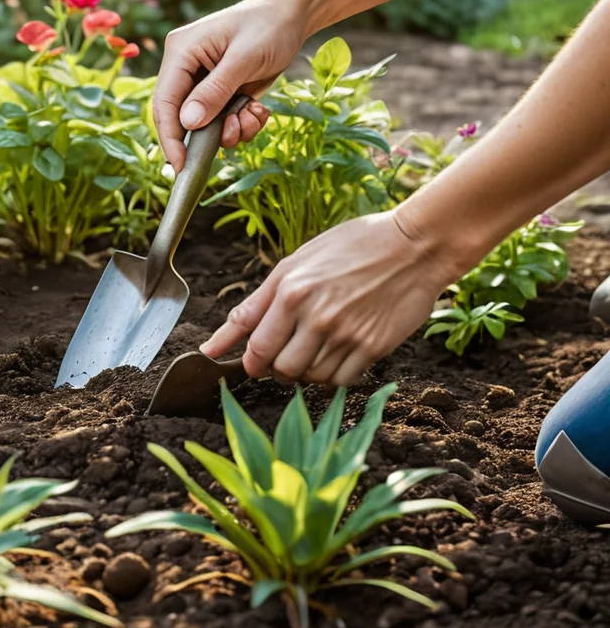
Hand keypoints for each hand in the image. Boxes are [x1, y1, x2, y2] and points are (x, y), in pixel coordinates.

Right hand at [152, 0, 306, 172]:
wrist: (293, 15)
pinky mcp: (218, 90)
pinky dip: (239, 123)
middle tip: (231, 142)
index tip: (180, 165)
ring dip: (230, 129)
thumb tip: (188, 123)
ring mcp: (201, 80)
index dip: (170, 136)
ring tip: (253, 116)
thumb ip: (214, 91)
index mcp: (180, 52)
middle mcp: (184, 67)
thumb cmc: (268, 26)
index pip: (164, 102)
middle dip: (206, 135)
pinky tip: (257, 110)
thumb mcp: (243, 59)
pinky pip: (220, 119)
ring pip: (203, 123)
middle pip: (179, 117)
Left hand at [201, 209, 459, 385]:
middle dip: (277, 368)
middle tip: (287, 351)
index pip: (257, 348)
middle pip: (282, 369)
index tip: (253, 363)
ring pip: (311, 378)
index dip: (251, 362)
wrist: (414, 246)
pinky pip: (341, 381)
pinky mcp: (374, 348)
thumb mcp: (294, 264)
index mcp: (292, 291)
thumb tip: (212, 346)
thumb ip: (254, 305)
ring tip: (316, 346)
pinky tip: (338, 353)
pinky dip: (334, 376)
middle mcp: (317, 316)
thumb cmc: (350, 247)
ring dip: (307, 371)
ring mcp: (347, 334)